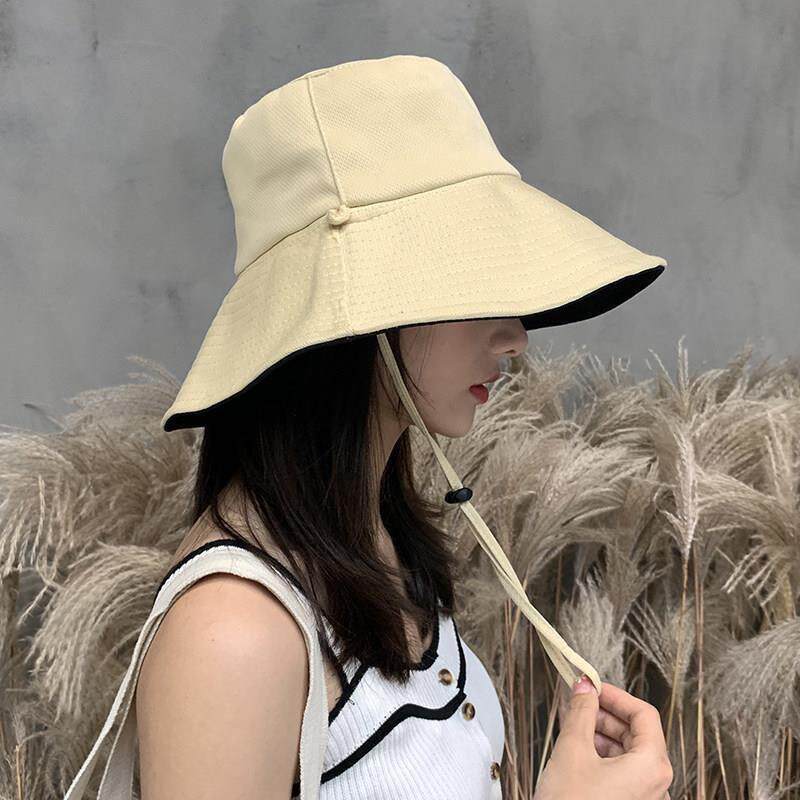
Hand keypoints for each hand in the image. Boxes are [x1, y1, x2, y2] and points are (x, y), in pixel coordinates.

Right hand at [533, 675, 673, 799]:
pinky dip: (603, 755)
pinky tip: (579, 751)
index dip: (615, 695)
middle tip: (579, 703)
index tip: (592, 686)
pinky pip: (623, 772)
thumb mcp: (573, 749)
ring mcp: (644, 799)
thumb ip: (581, 711)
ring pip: (629, 753)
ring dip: (602, 733)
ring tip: (574, 726)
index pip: (644, 714)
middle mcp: (656, 784)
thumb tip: (585, 686)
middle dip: (606, 714)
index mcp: (652, 766)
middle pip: (638, 733)